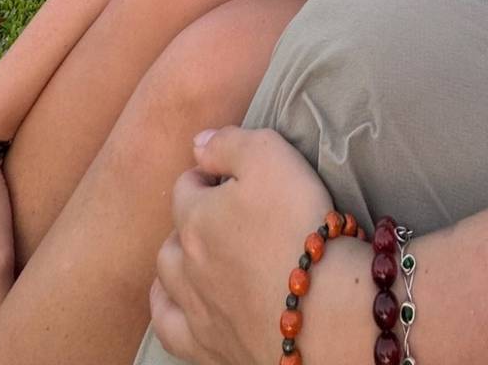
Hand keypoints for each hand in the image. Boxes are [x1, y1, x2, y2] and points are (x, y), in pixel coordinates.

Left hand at [151, 127, 369, 364]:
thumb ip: (229, 143)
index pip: (188, 185)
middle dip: (191, 220)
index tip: (232, 178)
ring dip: (178, 260)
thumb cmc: (298, 225)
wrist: (321, 311)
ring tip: (201, 253)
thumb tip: (197, 143)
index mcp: (196, 216)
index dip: (209, 176)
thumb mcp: (271, 156)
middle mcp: (185, 263)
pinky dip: (167, 310)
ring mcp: (194, 309)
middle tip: (225, 217)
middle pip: (176, 233)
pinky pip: (168, 328)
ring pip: (166, 278)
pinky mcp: (207, 347)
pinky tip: (178, 302)